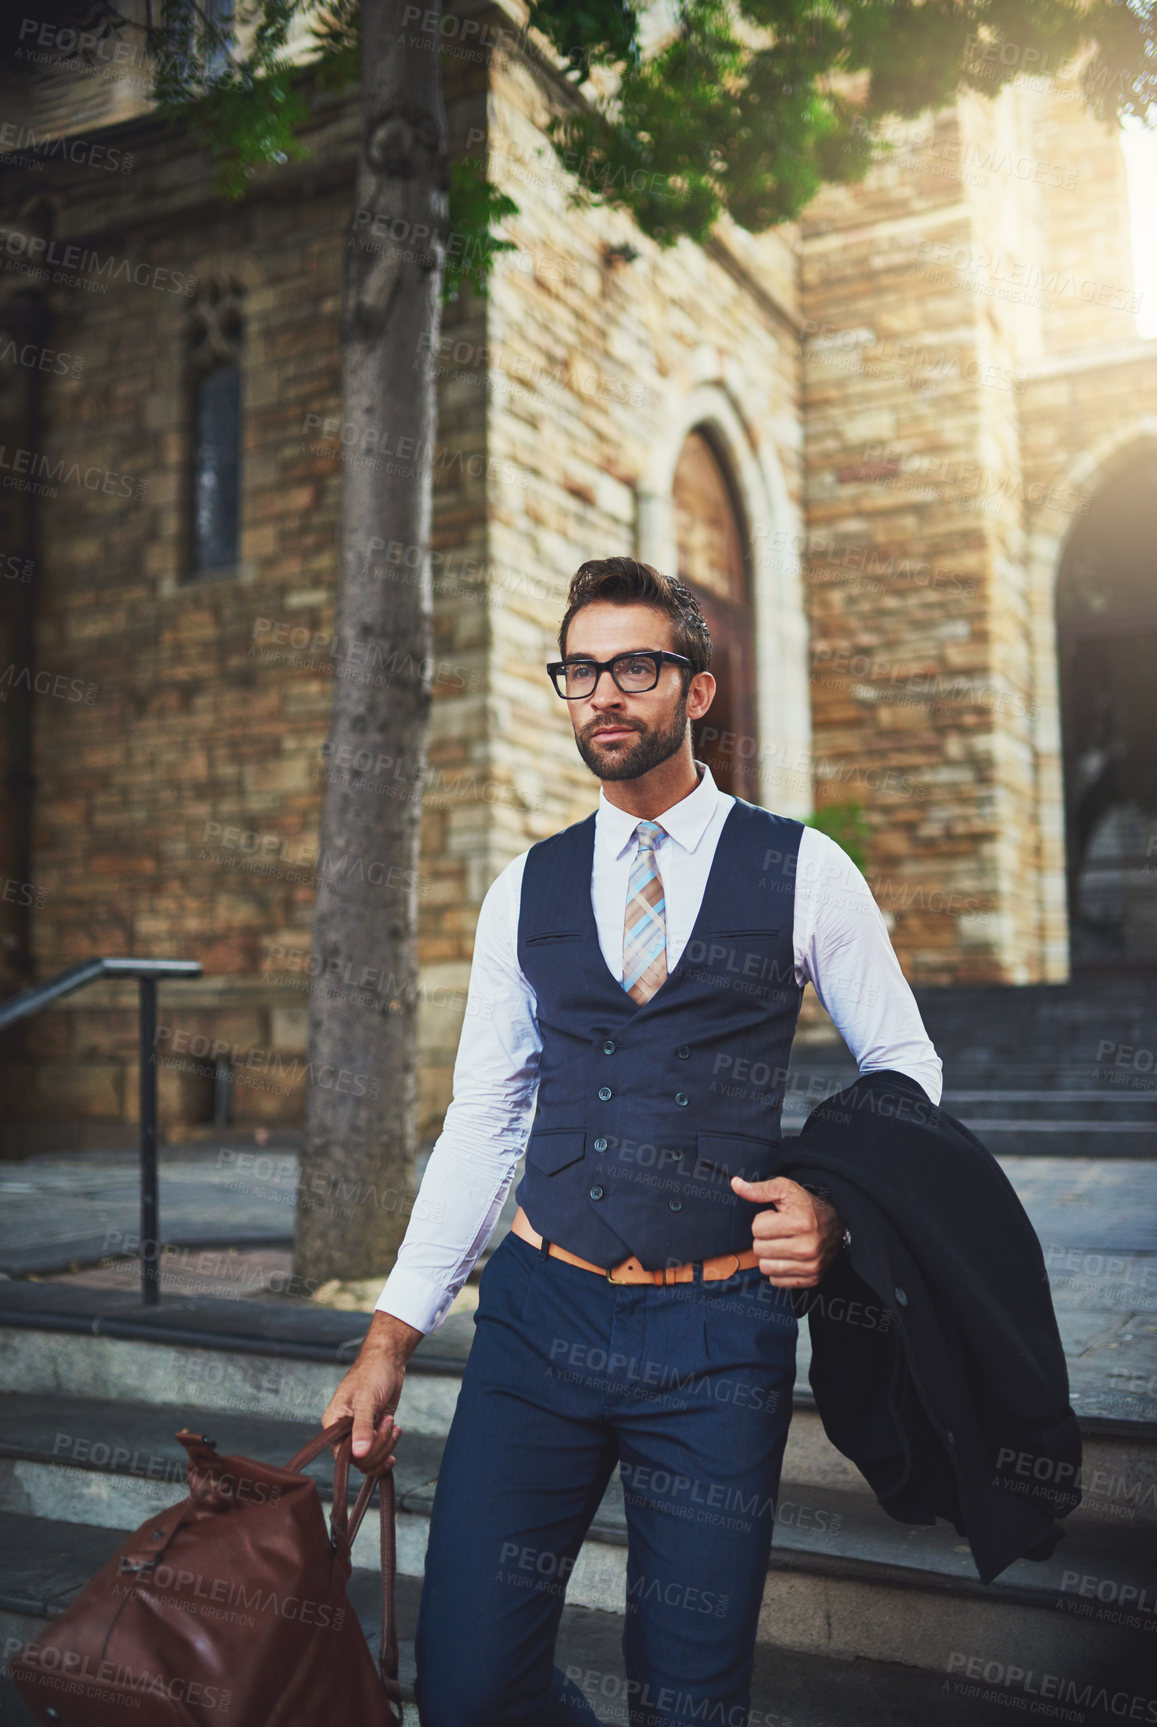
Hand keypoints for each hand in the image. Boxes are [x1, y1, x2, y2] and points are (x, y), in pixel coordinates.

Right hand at [322, 1310, 421, 1472]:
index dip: (361, 1455)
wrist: (388, 1361)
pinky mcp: (373, 1431)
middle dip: (379, 1446)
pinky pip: (380, 1450)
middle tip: (388, 1423)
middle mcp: (344, 1431)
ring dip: (386, 1444)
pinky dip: (390, 1444)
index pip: (342, 1455)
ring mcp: (359, 1432)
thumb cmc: (372, 1373)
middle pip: (359, 1459)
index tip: (376, 1440)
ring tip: (392, 1423)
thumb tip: (359, 1454)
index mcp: (334, 1423)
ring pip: (371, 1457)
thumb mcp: (366, 1400)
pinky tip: (395, 1431)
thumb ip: (362, 1428)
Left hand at [730, 1174, 843, 1287]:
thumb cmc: (807, 1205)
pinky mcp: (812, 1279)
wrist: (837, 1224)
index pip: (757, 1229)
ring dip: (769, 1256)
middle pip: (759, 1249)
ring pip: (765, 1267)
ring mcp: (811, 1266)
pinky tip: (788, 1257)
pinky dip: (778, 1270)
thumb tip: (735, 1184)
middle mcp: (808, 1247)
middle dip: (764, 1239)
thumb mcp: (785, 1190)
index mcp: (801, 1222)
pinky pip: (776, 1281)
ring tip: (782, 1244)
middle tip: (778, 1232)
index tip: (775, 1218)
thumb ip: (759, 1189)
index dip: (762, 1221)